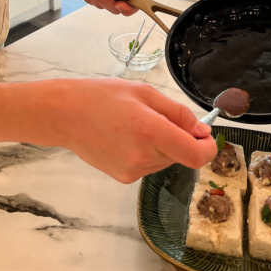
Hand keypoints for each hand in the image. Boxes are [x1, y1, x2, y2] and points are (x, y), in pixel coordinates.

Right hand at [48, 78, 217, 183]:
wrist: (63, 115)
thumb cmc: (101, 96)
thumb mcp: (142, 92)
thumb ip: (177, 112)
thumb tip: (201, 131)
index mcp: (151, 131)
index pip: (196, 155)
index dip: (208, 147)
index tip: (203, 136)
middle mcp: (144, 156)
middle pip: (180, 155)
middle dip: (177, 139)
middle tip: (153, 118)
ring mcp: (133, 171)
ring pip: (164, 161)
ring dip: (160, 146)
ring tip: (132, 128)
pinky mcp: (124, 178)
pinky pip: (148, 167)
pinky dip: (145, 154)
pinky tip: (123, 140)